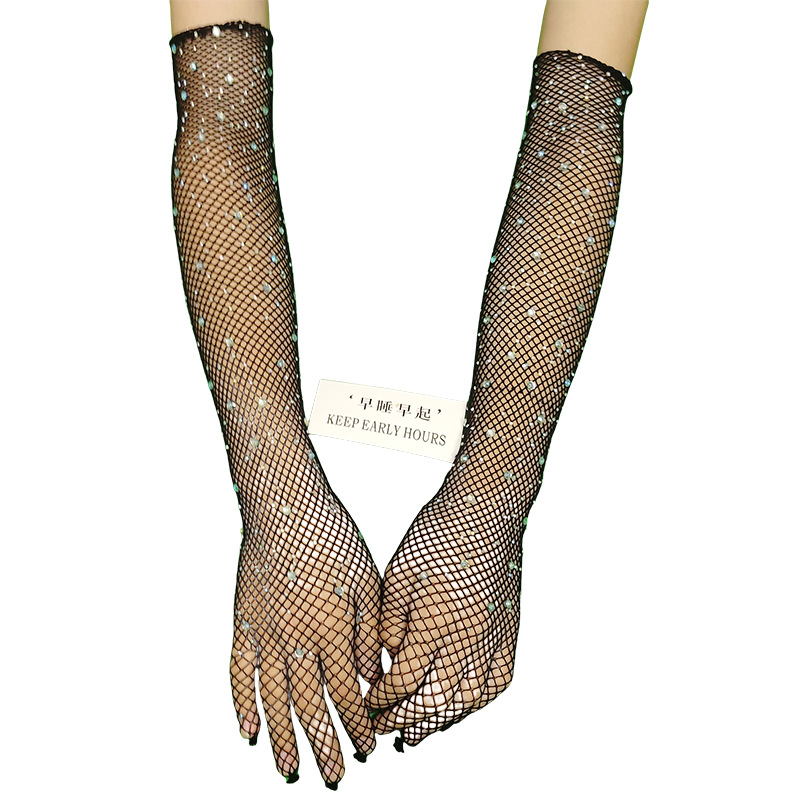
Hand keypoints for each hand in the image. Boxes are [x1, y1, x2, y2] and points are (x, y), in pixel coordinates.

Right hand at [229, 457, 381, 785]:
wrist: (284, 505)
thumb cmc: (331, 536)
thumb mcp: (365, 579)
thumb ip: (369, 631)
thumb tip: (372, 676)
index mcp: (330, 629)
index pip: (347, 693)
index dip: (358, 724)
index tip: (369, 747)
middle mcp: (295, 640)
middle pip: (310, 706)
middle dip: (325, 744)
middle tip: (336, 776)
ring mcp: (264, 633)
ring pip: (273, 699)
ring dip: (284, 738)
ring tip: (291, 770)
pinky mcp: (243, 622)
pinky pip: (239, 673)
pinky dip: (242, 705)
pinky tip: (249, 732)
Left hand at [365, 487, 523, 745]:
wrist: (486, 509)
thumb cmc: (438, 533)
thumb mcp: (399, 572)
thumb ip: (389, 621)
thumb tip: (384, 661)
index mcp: (437, 618)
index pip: (404, 680)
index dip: (381, 698)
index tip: (366, 702)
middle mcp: (470, 635)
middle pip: (435, 700)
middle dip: (404, 720)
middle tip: (384, 729)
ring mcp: (494, 636)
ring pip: (469, 699)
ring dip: (440, 720)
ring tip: (417, 731)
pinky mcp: (509, 631)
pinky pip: (497, 682)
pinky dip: (476, 702)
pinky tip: (459, 705)